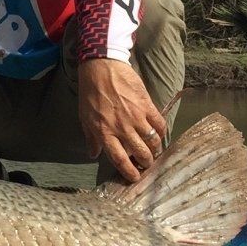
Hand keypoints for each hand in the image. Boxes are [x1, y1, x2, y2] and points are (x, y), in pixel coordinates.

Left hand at [76, 57, 168, 183]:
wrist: (101, 67)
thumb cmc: (90, 92)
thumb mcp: (84, 117)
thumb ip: (91, 137)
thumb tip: (93, 154)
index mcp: (104, 132)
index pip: (119, 159)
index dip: (129, 172)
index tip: (135, 178)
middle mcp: (121, 128)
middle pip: (140, 153)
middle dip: (146, 162)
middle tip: (147, 163)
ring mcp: (135, 117)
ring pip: (152, 141)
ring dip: (155, 149)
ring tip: (154, 151)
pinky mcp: (146, 105)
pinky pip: (159, 124)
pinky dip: (162, 132)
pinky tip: (160, 134)